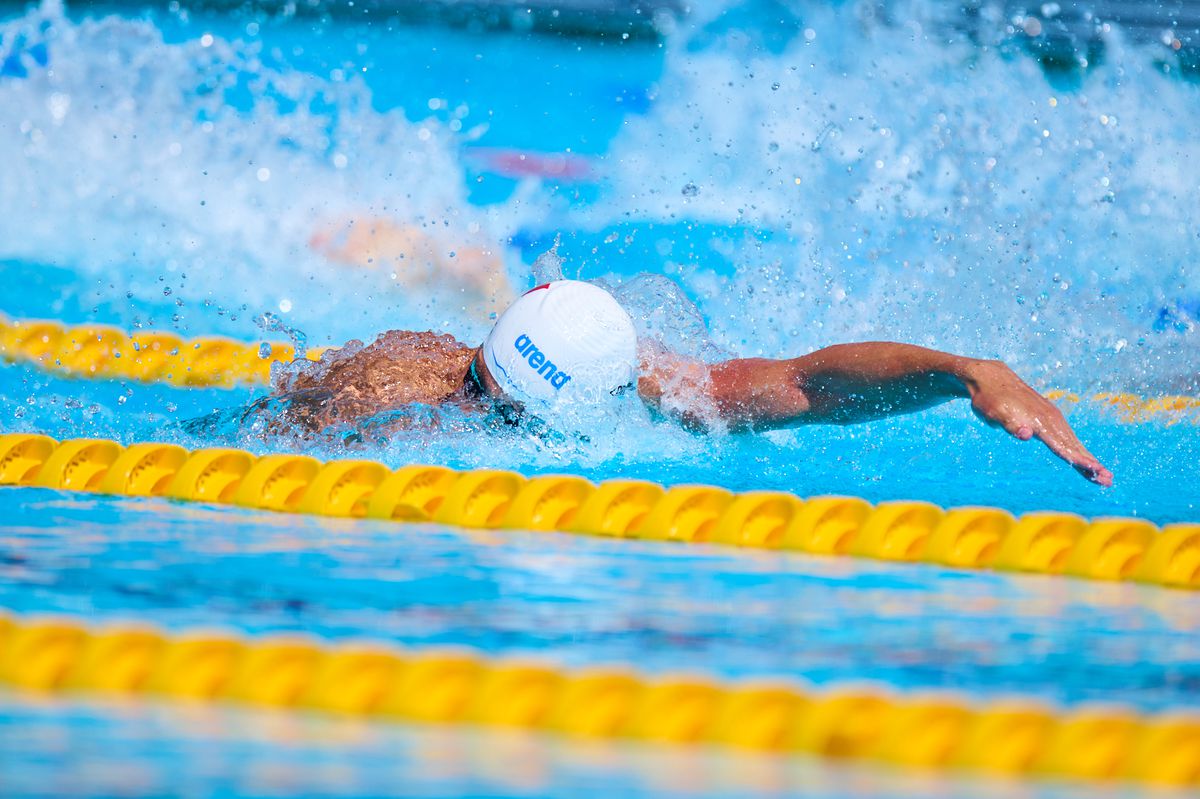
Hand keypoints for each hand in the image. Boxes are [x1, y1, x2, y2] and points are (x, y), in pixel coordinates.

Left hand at [961, 359, 1112, 485]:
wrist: (990, 377)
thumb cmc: (989, 399)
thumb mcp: (993, 413)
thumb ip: (1010, 425)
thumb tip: (1025, 434)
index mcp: (1039, 422)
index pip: (1061, 446)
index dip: (1077, 460)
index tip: (1095, 471)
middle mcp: (1050, 419)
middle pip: (1073, 446)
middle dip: (1090, 464)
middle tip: (1108, 481)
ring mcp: (1051, 417)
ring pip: (1073, 442)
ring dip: (1088, 459)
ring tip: (1103, 476)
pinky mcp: (1048, 416)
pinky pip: (1067, 437)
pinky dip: (1078, 449)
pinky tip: (1084, 458)